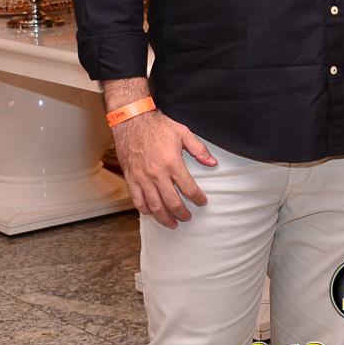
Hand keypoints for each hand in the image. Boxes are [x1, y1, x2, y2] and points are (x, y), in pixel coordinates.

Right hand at [110, 110, 216, 227]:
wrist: (131, 121)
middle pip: (172, 202)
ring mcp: (142, 178)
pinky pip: (137, 200)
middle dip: (182, 214)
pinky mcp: (131, 179)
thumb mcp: (182, 133)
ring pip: (154, 206)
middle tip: (187, 218)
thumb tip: (212, 163)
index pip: (189, 188)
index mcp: (172, 163)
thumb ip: (199, 149)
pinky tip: (152, 213)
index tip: (202, 202)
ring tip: (172, 223)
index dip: (198, 198)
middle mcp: (157, 174)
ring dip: (164, 218)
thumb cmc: (157, 126)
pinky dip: (145, 210)